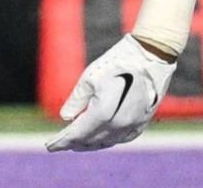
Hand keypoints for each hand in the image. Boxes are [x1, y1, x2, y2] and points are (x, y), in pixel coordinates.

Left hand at [46, 34, 176, 152]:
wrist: (152, 55)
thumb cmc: (118, 61)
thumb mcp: (90, 76)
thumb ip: (77, 100)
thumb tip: (66, 117)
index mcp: (104, 112)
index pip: (78, 133)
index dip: (63, 141)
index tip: (50, 146)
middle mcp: (120, 124)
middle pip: (91, 140)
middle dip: (74, 143)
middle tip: (60, 144)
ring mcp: (133, 125)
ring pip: (106, 142)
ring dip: (90, 144)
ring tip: (76, 143)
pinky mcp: (142, 123)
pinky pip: (120, 139)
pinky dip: (107, 140)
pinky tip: (99, 138)